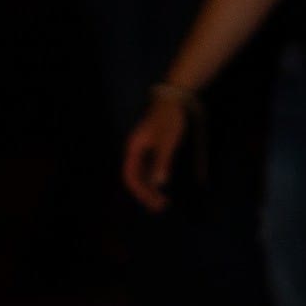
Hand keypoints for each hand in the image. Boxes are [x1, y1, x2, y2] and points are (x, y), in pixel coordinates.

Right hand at [120, 92, 189, 212]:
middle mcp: (135, 151)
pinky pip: (149, 168)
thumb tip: (159, 183)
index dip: (140, 192)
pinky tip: (162, 186)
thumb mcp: (167, 141)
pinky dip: (154, 179)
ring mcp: (143, 149)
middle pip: (135, 178)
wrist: (175, 98)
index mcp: (134, 148)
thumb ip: (163, 161)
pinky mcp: (152, 147)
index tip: (153, 202)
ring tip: (162, 202)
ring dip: (150, 189)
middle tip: (161, 207)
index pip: (130, 176)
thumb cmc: (169, 118)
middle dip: (146, 194)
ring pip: (142, 174)